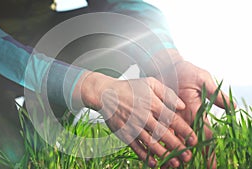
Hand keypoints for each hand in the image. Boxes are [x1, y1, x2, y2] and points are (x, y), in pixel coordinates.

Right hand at [73, 72, 197, 167]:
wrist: (106, 94)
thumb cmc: (129, 88)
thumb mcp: (150, 83)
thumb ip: (167, 93)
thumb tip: (182, 105)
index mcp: (152, 104)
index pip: (172, 119)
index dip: (184, 131)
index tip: (194, 140)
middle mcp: (144, 117)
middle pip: (164, 134)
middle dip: (177, 146)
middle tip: (188, 156)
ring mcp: (134, 127)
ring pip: (151, 143)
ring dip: (164, 154)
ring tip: (175, 162)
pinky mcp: (124, 134)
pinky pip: (136, 147)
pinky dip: (145, 156)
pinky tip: (154, 163)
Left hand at [157, 60, 233, 167]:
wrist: (167, 65)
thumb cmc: (187, 71)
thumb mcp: (204, 81)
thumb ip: (216, 95)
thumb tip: (234, 107)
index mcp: (197, 112)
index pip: (205, 135)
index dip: (209, 149)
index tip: (211, 164)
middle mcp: (184, 118)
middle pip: (189, 142)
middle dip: (191, 156)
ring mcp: (171, 117)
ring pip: (174, 139)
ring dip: (174, 153)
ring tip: (173, 167)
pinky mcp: (159, 114)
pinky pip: (159, 130)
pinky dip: (158, 141)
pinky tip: (157, 153)